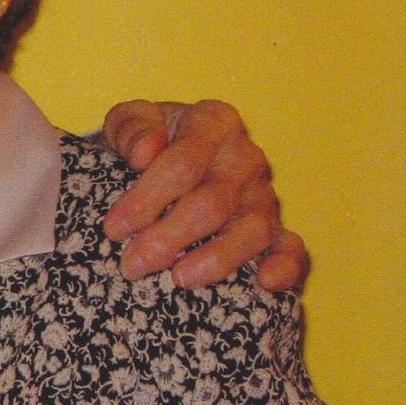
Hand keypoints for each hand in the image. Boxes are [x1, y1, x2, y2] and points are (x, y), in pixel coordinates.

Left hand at [100, 99, 308, 290]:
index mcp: (213, 122)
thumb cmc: (143, 142)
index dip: (147, 199)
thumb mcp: (127, 122)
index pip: (183, 163)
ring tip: (178, 279)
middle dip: (168, 237)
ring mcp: (264, 194)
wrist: (160, 157)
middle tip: (132, 264)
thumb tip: (145, 152)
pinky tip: (264, 282)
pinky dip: (284, 266)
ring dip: (215, 259)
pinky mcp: (277, 228)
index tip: (114, 228)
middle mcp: (245, 157)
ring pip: (251, 230)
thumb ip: (131, 128)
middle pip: (212, 202)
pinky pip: (291, 248)